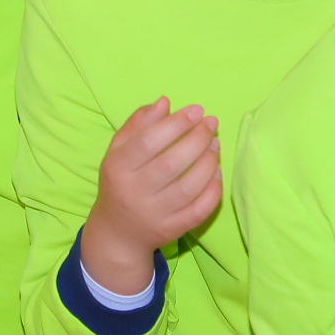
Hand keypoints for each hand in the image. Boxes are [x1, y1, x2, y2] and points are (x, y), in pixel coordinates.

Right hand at [76, 98, 221, 295]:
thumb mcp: (118, 151)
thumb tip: (164, 102)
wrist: (118, 233)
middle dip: (197, 139)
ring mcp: (154, 215)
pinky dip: (213, 190)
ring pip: (188, 187)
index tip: (197, 110)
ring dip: (208, 162)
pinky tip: (217, 172)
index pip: (148, 143)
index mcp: (118, 168)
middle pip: (171, 164)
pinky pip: (199, 211)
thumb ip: (138, 125)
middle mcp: (134, 193)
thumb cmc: (120, 182)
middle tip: (211, 123)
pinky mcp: (172, 230)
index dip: (175, 124)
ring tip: (215, 145)